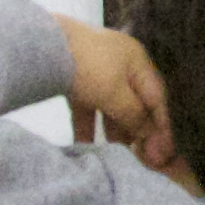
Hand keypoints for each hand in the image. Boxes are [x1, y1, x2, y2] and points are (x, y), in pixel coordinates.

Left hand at [56, 18, 175, 168]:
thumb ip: (134, 115)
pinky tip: (87, 146)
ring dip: (115, 130)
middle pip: (136, 103)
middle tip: (141, 158)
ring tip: (117, 154)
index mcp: (138, 61)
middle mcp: (121, 64)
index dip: (162, 127)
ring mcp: (96, 71)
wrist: (41, 46)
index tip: (163, 155)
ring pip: (112, 106)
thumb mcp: (114, 93)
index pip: (158, 98)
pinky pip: (88, 107)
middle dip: (139, 131)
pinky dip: (88, 126)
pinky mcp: (74, 80)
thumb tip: (148, 134)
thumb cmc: (88, 66)